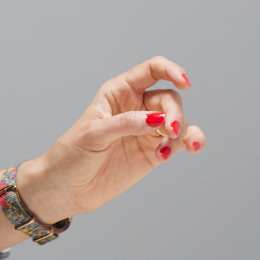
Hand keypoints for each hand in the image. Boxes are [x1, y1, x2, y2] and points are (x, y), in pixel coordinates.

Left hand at [19, 56, 205, 223]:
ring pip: (179, 120)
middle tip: (168, 133)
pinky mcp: (155, 150)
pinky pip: (183, 140)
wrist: (66, 188)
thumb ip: (125, 124)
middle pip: (169, 99)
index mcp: (118, 92)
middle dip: (174, 114)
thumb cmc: (71, 155)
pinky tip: (192, 148)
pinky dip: (192, 141)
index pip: (152, 70)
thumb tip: (158, 119)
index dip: (171, 70)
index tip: (185, 82)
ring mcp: (147, 129)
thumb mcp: (93, 134)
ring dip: (181, 133)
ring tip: (164, 152)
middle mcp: (136, 106)